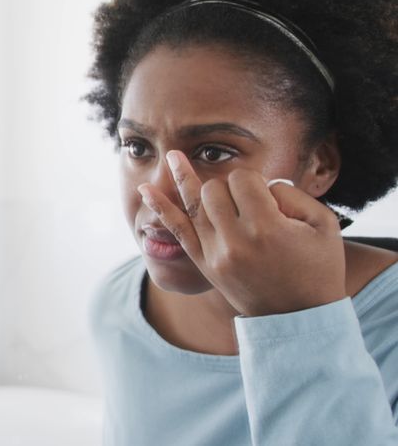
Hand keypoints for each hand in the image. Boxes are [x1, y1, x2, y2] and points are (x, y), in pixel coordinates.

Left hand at [138, 151, 345, 316]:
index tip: (267, 197)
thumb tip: (261, 183)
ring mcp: (215, 254)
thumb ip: (292, 195)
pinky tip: (146, 189)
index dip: (254, 181)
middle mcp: (235, 241)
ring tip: (172, 155)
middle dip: (229, 187)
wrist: (299, 315)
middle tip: (247, 203)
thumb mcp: (323, 224)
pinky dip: (160, 208)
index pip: (243, 180)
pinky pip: (177, 230)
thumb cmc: (317, 266)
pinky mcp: (204, 263)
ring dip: (187, 181)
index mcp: (267, 229)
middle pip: (214, 189)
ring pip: (193, 204)